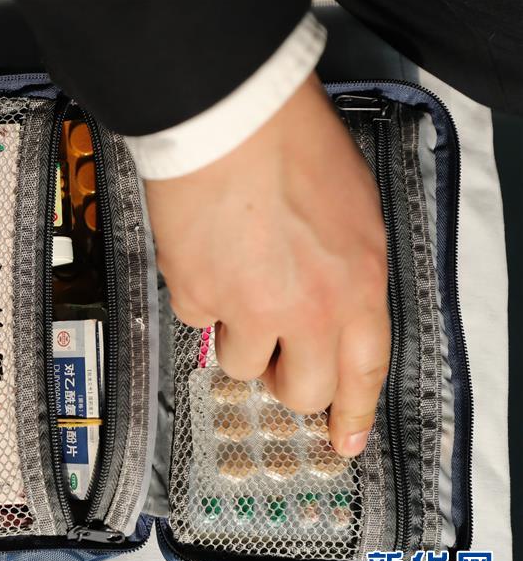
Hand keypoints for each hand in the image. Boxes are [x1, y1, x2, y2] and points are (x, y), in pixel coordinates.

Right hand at [146, 73, 388, 457]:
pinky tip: (204, 250)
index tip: (344, 440)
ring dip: (236, 330)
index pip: (363, 373)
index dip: (353, 414)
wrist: (231, 120)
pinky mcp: (198, 297)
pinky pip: (197, 319)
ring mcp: (251, 309)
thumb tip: (324, 312)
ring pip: (239, 362)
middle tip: (271, 355)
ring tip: (232, 275)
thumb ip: (347, 275)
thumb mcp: (354, 212)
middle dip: (283, 381)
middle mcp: (310, 310)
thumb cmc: (294, 146)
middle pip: (299, 391)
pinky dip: (198, 291)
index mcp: (359, 286)